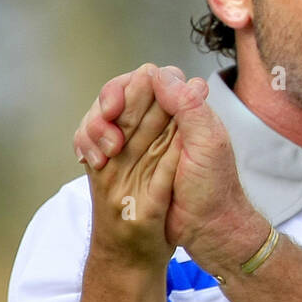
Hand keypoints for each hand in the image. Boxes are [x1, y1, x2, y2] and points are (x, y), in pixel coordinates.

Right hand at [76, 66, 267, 275]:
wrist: (206, 228)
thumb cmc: (214, 187)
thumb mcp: (208, 143)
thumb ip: (188, 105)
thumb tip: (159, 73)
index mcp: (182, 110)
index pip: (146, 80)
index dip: (127, 89)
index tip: (116, 109)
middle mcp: (158, 120)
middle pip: (118, 96)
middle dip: (103, 113)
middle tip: (111, 143)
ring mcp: (139, 140)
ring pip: (103, 118)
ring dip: (94, 132)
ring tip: (104, 158)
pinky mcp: (125, 161)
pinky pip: (96, 142)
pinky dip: (87, 146)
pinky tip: (94, 161)